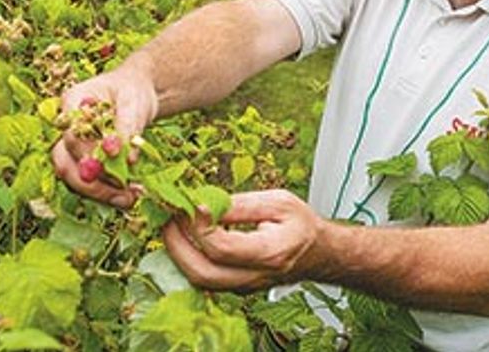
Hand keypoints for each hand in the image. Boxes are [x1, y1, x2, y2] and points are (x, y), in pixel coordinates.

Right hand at [51, 65, 158, 207]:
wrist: (136, 97)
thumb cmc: (132, 93)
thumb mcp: (134, 103)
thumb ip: (127, 126)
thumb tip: (126, 158)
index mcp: (72, 103)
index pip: (71, 133)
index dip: (88, 151)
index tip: (115, 158)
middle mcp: (65, 128)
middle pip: (64, 162)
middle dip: (92, 183)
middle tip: (123, 193)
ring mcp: (71, 148)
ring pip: (74, 178)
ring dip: (101, 193)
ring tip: (131, 197)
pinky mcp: (84, 163)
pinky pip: (89, 183)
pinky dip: (108, 192)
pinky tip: (130, 195)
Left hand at [162, 189, 326, 291]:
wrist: (319, 252)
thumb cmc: (301, 225)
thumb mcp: (278, 202)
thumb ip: (241, 205)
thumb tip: (205, 203)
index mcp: (270, 253)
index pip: (222, 248)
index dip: (200, 227)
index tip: (192, 204)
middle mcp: (256, 276)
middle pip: (203, 273)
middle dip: (177, 245)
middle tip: (170, 217)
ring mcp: (244, 286)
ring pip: (199, 280)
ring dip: (179, 252)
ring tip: (174, 223)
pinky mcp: (236, 287)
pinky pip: (205, 277)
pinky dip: (189, 257)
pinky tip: (186, 235)